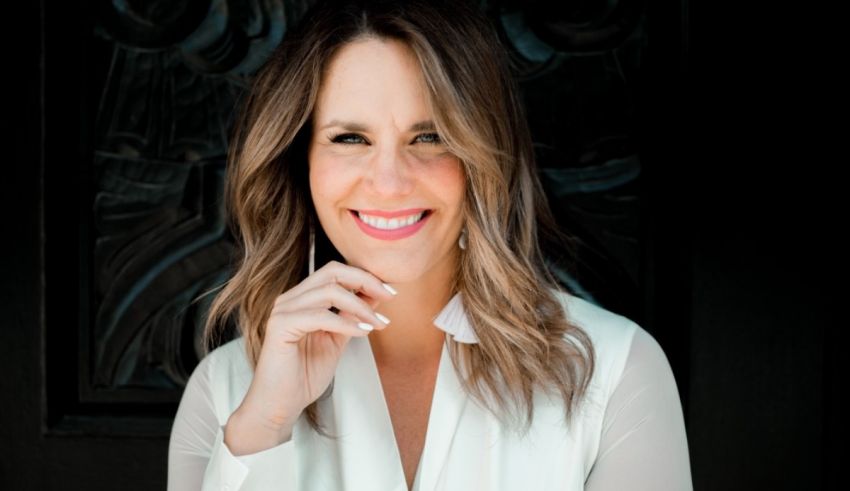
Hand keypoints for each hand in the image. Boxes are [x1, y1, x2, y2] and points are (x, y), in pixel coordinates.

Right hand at [225, 260, 394, 453]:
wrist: (280, 406)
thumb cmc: (304, 376)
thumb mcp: (337, 340)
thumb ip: (351, 317)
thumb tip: (375, 296)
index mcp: (302, 299)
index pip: (335, 272)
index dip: (364, 276)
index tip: (390, 290)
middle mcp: (290, 299)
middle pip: (332, 272)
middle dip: (365, 281)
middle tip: (389, 296)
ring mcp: (283, 311)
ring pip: (329, 292)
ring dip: (360, 306)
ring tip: (377, 323)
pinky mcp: (280, 326)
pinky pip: (320, 316)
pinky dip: (346, 323)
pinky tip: (362, 333)